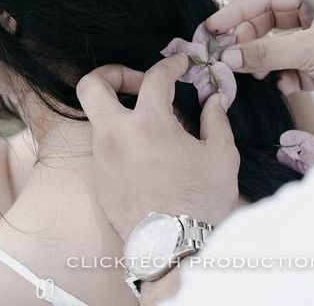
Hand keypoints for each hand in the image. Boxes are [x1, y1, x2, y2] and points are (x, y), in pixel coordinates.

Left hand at [76, 54, 239, 240]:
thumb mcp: (221, 155)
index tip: (181, 63)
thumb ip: (216, 119)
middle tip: (138, 82)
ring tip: (151, 121)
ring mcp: (102, 158)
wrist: (174, 250)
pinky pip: (103, 145)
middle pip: (92, 86)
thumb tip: (214, 99)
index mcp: (148, 124)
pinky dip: (120, 136)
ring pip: (97, 117)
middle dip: (112, 73)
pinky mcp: (100, 179)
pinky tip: (146, 150)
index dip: (171, 63)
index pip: (154, 77)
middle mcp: (116, 136)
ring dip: (120, 109)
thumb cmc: (201, 200)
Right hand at [207, 0, 313, 112]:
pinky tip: (284, 85)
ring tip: (254, 72)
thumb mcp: (310, 50)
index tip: (212, 28)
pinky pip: (290, 71)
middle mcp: (311, 19)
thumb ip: (267, 52)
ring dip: (261, 61)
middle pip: (266, 23)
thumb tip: (229, 56)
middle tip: (226, 55)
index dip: (236, 12)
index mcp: (311, 0)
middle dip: (246, 39)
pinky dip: (283, 78)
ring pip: (276, 49)